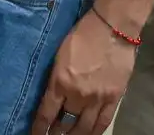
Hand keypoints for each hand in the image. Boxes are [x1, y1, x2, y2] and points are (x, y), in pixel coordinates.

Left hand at [33, 11, 136, 133]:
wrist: (112, 28)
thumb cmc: (82, 35)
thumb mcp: (59, 55)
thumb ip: (56, 78)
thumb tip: (53, 95)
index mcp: (60, 82)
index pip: (46, 113)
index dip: (39, 128)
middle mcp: (77, 95)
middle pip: (64, 122)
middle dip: (56, 131)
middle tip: (52, 134)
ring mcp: (97, 99)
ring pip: (84, 127)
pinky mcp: (114, 98)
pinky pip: (103, 122)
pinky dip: (95, 132)